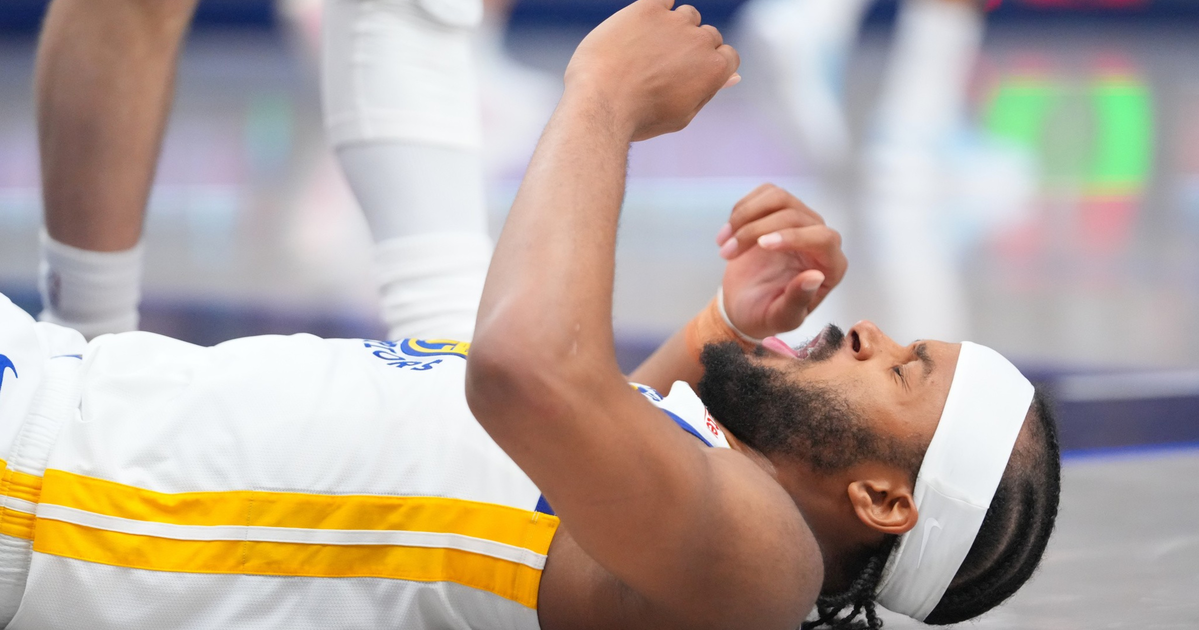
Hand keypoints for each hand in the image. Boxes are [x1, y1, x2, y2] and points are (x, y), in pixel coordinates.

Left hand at [563, 0, 739, 141]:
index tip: (687, 77)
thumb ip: (707, 91)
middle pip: (708, 36)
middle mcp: (700, 40)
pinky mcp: (647, 8)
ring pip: (687, 16)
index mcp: (714, 69)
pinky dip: (658, 8)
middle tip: (661, 71)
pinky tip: (644, 24)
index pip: (728, 56)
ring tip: (647, 52)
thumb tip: (732, 77)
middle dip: (691, 51)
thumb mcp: (681, 114)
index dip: (710, 66)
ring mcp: (674, 21)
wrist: (599, 102)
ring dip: (675, 29)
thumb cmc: (639, 117)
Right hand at [716, 184, 847, 338]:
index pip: (824, 239)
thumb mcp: (781, 318)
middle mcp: (821, 239)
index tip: (761, 246)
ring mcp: (801, 221)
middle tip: (726, 254)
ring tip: (723, 242)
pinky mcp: (779, 211)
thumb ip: (798, 300)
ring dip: (745, 216)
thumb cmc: (766, 314)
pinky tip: (728, 232)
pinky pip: (765, 193)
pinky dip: (741, 209)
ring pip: (778, 197)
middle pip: (794, 215)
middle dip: (754, 231)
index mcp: (830, 267)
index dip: (793, 237)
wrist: (745, 304)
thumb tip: (814, 276)